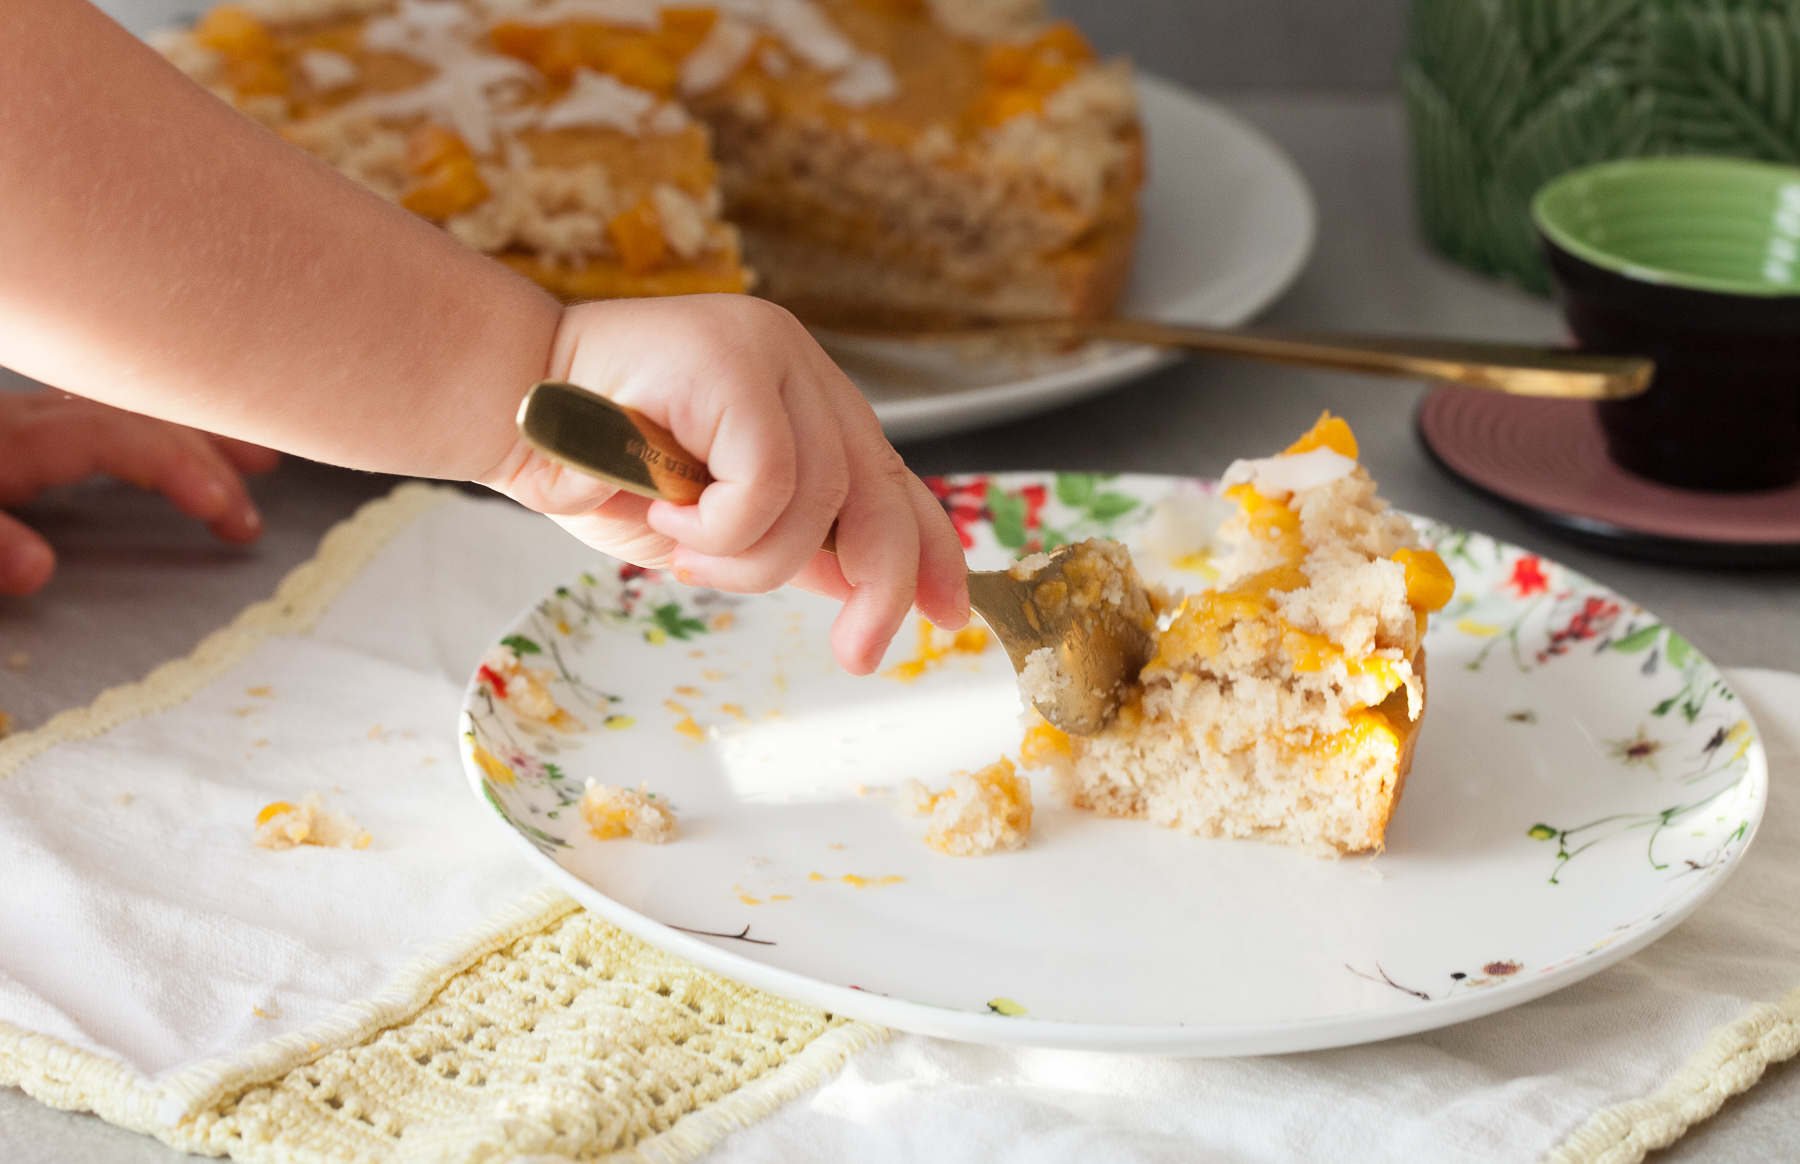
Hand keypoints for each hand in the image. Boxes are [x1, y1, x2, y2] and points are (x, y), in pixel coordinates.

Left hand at [0, 390, 277, 594]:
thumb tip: (38, 568)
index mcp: (11, 442)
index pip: (110, 433)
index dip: (172, 462)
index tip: (220, 506)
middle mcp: (34, 419)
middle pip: (139, 419)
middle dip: (205, 463)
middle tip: (248, 521)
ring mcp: (36, 417)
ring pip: (136, 407)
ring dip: (203, 435)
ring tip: (261, 461)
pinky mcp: (33, 427)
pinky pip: (119, 412)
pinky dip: (170, 424)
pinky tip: (198, 436)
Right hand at [479, 295, 968, 674]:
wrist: (495, 406)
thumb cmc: (587, 462)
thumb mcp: (705, 523)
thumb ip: (784, 540)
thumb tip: (862, 588)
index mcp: (798, 399)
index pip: (888, 476)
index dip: (928, 547)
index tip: (950, 612)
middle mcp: (798, 366)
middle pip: (879, 490)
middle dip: (880, 585)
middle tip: (856, 654)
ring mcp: (771, 353)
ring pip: (819, 499)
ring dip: (749, 558)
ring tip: (683, 547)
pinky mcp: (735, 358)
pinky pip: (770, 481)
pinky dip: (721, 525)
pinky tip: (667, 513)